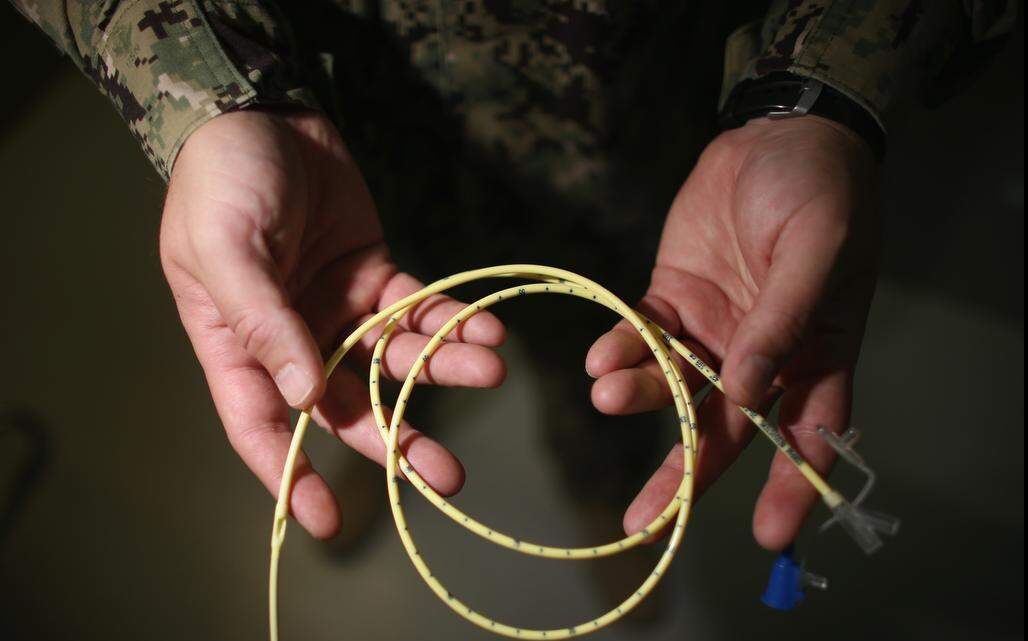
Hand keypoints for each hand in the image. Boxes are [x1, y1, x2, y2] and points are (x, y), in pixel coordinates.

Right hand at [159, 109, 505, 538]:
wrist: (261, 111)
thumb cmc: (221, 182)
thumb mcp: (224, 250)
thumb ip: (264, 323)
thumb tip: (304, 399)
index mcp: (235, 343)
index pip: (261, 425)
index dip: (291, 476)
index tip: (328, 521)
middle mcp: (292, 338)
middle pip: (345, 405)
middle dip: (395, 439)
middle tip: (444, 476)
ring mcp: (339, 308)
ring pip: (394, 359)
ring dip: (442, 370)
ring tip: (491, 372)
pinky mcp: (378, 276)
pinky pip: (420, 309)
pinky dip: (453, 321)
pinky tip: (489, 331)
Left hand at [586, 116, 879, 549]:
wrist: (775, 134)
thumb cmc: (819, 191)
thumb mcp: (816, 249)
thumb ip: (784, 319)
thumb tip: (751, 392)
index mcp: (817, 352)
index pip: (810, 433)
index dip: (790, 485)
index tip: (768, 533)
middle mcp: (763, 355)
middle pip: (727, 429)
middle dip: (687, 475)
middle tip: (647, 521)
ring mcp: (714, 330)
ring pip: (675, 386)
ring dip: (641, 397)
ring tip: (608, 395)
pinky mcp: (672, 298)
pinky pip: (643, 336)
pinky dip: (621, 351)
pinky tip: (600, 359)